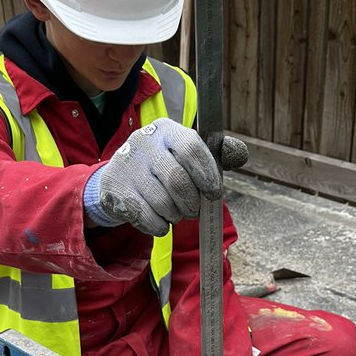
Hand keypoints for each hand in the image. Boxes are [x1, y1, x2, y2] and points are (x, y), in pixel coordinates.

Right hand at [83, 120, 246, 235]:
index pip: (191, 148)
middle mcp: (143, 142)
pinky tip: (159, 219)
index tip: (214, 193)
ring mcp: (126, 165)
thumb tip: (240, 154)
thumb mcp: (186, 156)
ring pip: (163, 203)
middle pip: (177, 181)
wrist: (118, 178)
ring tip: (174, 212)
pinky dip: (160, 226)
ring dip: (175, 215)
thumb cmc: (163, 167)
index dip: (207, 174)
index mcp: (166, 130)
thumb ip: (216, 156)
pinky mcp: (114, 189)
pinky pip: (147, 217)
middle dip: (192, 203)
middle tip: (194, 210)